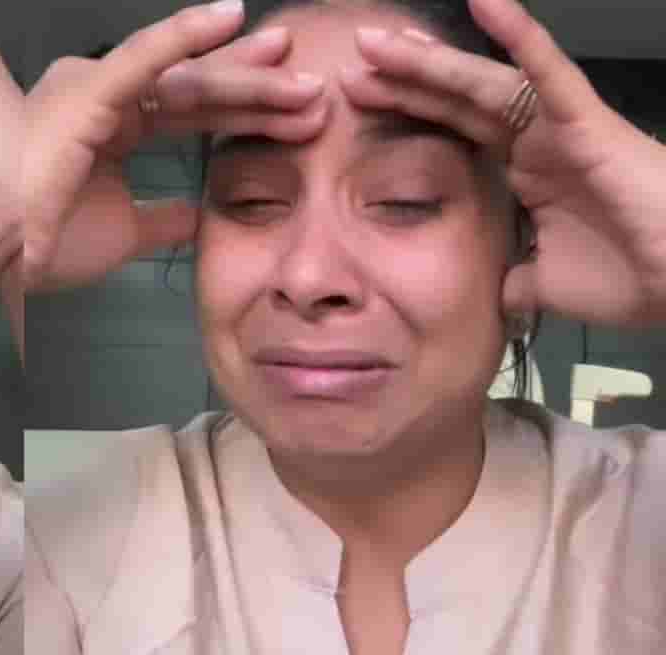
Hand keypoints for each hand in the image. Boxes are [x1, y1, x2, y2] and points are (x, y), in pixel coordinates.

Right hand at [20, 0, 327, 291]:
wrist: (1, 262)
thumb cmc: (41, 245)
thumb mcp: (121, 234)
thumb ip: (159, 220)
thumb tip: (196, 218)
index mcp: (109, 129)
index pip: (189, 112)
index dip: (242, 111)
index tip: (295, 115)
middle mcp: (105, 102)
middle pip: (195, 90)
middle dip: (256, 88)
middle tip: (313, 88)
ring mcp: (94, 93)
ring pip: (182, 77)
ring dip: (243, 74)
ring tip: (299, 72)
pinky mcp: (84, 95)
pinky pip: (141, 59)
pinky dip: (184, 35)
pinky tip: (228, 16)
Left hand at [342, 0, 665, 327]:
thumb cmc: (629, 279)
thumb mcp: (542, 285)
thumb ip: (508, 280)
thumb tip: (485, 295)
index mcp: (525, 173)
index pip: (453, 130)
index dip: (407, 110)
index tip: (356, 97)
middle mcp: (537, 141)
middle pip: (456, 99)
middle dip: (404, 77)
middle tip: (354, 53)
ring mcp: (559, 126)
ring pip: (484, 82)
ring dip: (433, 60)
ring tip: (381, 38)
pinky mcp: (586, 121)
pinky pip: (549, 69)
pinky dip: (519, 34)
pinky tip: (486, 0)